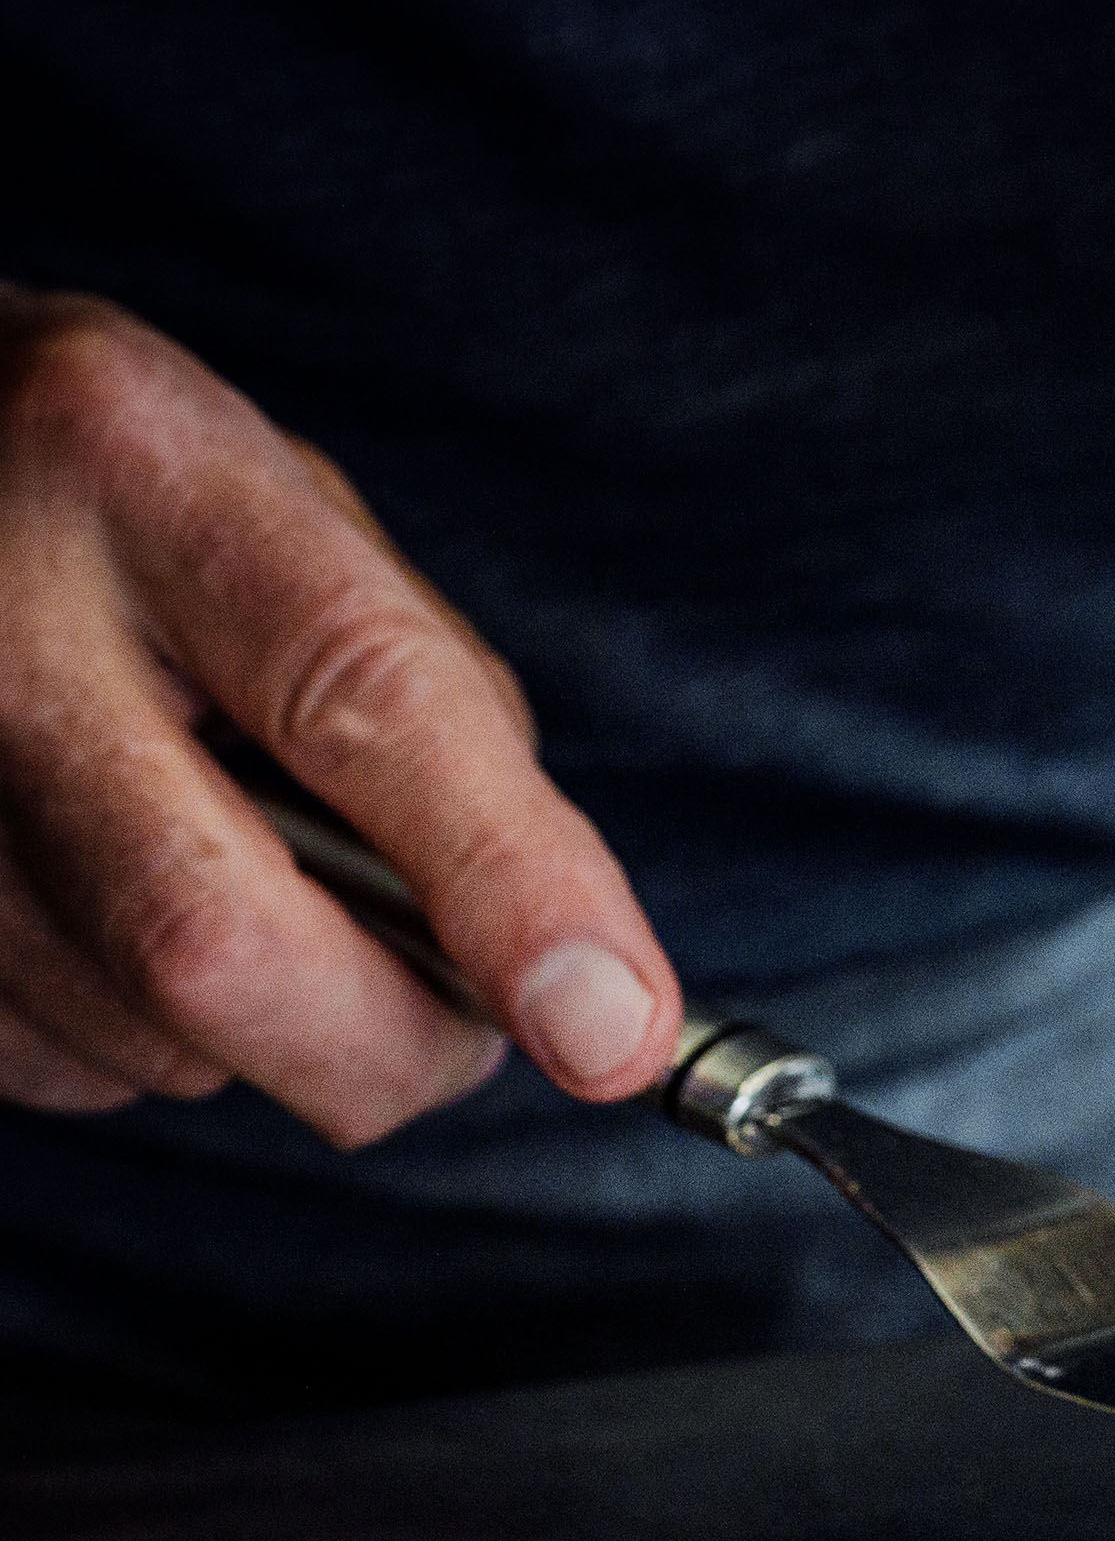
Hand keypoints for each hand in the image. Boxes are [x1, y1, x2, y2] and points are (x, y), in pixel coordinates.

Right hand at [0, 290, 679, 1145]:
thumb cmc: (148, 515)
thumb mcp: (315, 538)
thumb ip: (455, 734)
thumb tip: (574, 983)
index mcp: (148, 473)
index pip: (362, 706)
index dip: (504, 889)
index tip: (613, 1028)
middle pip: (210, 945)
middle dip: (392, 1043)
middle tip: (465, 1019)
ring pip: (153, 1039)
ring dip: (277, 1030)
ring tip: (259, 885)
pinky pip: (74, 1067)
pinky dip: (164, 1039)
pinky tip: (140, 907)